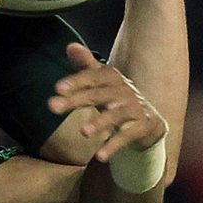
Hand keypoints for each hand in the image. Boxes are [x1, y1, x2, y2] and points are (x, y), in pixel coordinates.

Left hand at [48, 42, 165, 161]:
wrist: (149, 121)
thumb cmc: (117, 100)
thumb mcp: (102, 83)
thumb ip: (86, 66)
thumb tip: (70, 45)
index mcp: (112, 78)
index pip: (93, 76)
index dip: (77, 81)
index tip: (58, 88)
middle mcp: (124, 91)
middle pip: (99, 94)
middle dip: (77, 100)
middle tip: (53, 107)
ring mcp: (134, 109)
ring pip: (115, 115)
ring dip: (100, 123)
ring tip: (83, 132)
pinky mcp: (142, 127)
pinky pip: (127, 136)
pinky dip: (114, 145)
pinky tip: (100, 156)